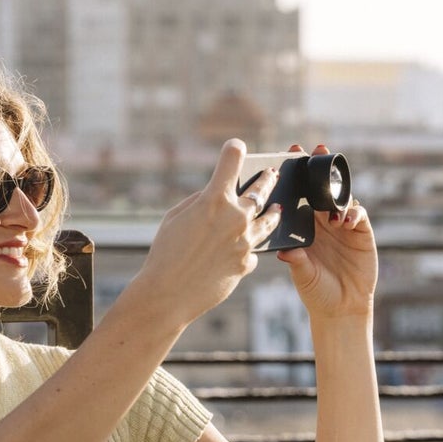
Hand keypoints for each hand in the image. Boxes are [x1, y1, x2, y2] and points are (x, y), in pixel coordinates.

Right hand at [131, 140, 284, 327]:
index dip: (234, 149)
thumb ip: (201, 201)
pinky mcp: (248, 263)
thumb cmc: (165, 253)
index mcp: (214, 199)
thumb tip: (218, 196)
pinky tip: (244, 250)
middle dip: (266, 179)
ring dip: (273, 212)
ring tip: (277, 209)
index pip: (231, 160)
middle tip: (272, 174)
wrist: (169, 294)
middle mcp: (236, 216)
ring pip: (268, 220)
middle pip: (260, 190)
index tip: (237, 146)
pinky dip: (247, 249)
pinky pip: (253, 251)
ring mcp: (245, 241)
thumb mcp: (176, 217)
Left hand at [277, 144, 377, 321]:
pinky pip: (357, 214)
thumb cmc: (317, 292)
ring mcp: (343, 225)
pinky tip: (343, 220)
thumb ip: (296, 261)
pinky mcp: (361, 233)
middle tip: (316, 149)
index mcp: (304, 227)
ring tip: (331, 190)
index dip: (296, 176)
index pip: (300, 195)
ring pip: (341, 198)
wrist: (342, 309)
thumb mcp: (302, 275)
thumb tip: (284, 250)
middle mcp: (323, 222)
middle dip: (319, 168)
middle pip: (321, 188)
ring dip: (337, 189)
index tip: (288, 156)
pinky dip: (351, 212)